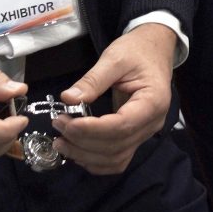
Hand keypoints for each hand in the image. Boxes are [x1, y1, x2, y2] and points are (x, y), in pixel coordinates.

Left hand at [52, 23, 177, 174]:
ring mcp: (145, 133)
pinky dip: (96, 161)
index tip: (66, 123)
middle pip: (117, 146)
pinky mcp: (136, 136)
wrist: (154, 50)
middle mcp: (152, 123)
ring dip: (86, 155)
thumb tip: (68, 99)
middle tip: (58, 126)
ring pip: (116, 158)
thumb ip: (92, 80)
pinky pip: (118, 159)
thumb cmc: (137, 51)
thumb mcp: (115, 58)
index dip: (92, 129)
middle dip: (83, 141)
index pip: (122, 126)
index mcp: (153, 101)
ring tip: (61, 142)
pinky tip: (78, 151)